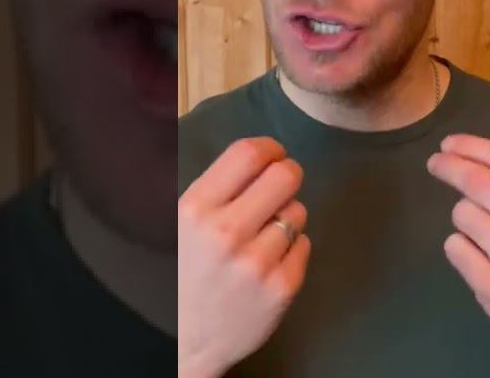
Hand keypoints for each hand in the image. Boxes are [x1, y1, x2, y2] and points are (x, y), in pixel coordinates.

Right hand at [178, 137, 311, 376]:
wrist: (188, 340)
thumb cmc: (188, 273)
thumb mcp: (185, 225)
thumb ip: (218, 190)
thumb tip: (263, 156)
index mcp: (196, 209)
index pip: (248, 154)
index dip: (270, 149)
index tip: (274, 156)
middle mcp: (226, 232)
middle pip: (285, 175)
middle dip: (288, 176)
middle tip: (281, 188)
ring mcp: (257, 262)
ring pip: (298, 211)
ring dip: (287, 217)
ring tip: (265, 237)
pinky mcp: (282, 286)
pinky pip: (305, 243)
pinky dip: (293, 248)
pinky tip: (272, 262)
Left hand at [427, 134, 489, 376]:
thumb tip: (469, 155)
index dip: (473, 147)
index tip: (449, 144)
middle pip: (479, 183)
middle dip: (450, 167)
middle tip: (436, 162)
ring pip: (462, 214)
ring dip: (464, 217)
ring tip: (485, 234)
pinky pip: (454, 247)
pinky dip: (459, 246)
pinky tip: (479, 257)